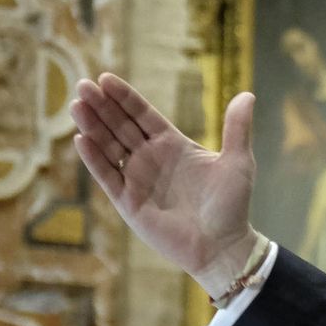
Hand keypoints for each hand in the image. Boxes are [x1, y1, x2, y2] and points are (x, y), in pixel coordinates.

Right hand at [69, 73, 260, 298]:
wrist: (223, 247)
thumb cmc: (232, 207)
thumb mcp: (238, 163)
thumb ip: (237, 128)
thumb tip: (248, 95)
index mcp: (172, 144)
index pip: (142, 114)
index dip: (124, 97)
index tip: (105, 78)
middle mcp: (150, 159)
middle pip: (120, 126)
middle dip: (101, 106)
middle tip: (83, 85)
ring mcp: (137, 180)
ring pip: (108, 147)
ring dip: (92, 127)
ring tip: (77, 105)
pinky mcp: (129, 203)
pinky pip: (107, 177)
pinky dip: (94, 159)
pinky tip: (82, 140)